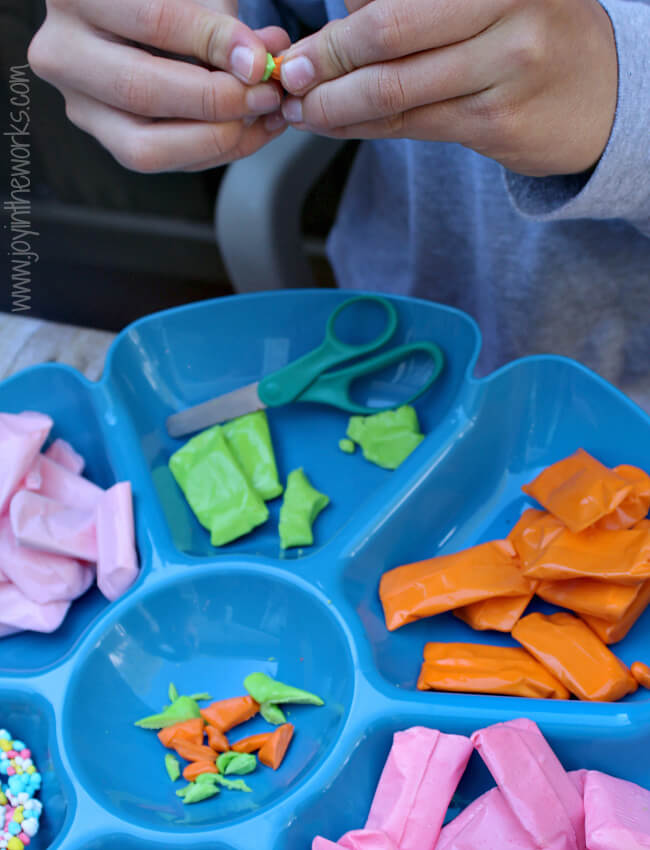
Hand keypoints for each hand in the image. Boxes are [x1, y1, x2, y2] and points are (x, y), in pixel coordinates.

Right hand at [28, 0, 289, 171]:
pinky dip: (212, 151)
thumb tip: (263, 60)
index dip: (214, 44)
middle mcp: (62, 53)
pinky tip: (247, 131)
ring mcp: (78, 104)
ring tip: (258, 117)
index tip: (259, 60)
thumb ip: (225, 26)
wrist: (130, 14)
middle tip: (263, 95)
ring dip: (214, 140)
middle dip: (215, 101)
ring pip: (144, 147)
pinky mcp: (105, 137)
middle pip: (141, 92)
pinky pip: (161, 161)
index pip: (154, 22)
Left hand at [278, 0, 617, 175]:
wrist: (604, 94)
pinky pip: (413, 126)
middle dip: (327, 61)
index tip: (296, 46)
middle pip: (388, 35)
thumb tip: (340, 9)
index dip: (336, 23)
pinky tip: (338, 127)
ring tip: (302, 110)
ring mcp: (506, 69)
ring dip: (336, 106)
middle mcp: (505, 10)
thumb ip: (417, 1)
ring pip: (396, 90)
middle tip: (289, 78)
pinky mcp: (498, 123)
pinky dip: (366, 128)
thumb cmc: (532, 35)